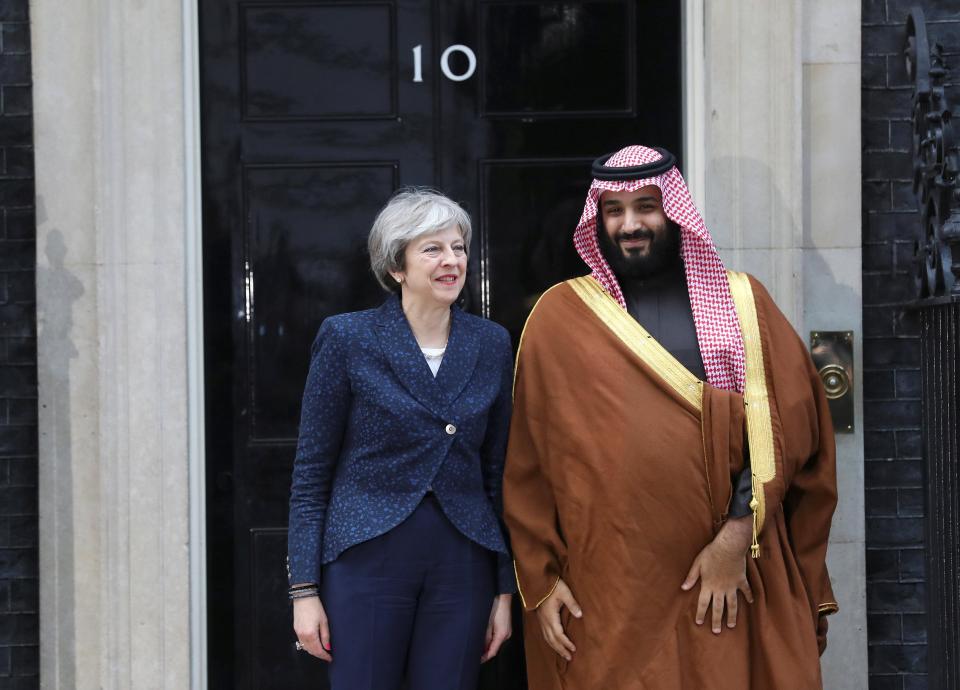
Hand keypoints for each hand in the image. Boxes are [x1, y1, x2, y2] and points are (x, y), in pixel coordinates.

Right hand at [293, 596, 331, 660]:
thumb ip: (325, 636)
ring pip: (305, 647)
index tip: (330, 658)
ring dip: (313, 651)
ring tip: (321, 651)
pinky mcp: (296, 629)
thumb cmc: (316, 608)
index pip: (318, 650)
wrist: (304, 597)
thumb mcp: (324, 621)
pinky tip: (313, 644)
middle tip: (327, 656)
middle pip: (311, 651)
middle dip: (319, 655)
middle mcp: (302, 636)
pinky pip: (301, 642)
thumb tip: (327, 647)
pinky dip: (308, 646)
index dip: (324, 656)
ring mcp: (298, 633)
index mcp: (311, 634)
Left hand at [481, 594, 512, 661]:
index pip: (493, 651)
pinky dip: (490, 639)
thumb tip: (481, 647)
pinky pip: (497, 636)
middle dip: (485, 651)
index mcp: (502, 634)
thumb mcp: (487, 623)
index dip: (485, 657)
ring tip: (477, 646)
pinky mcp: (505, 627)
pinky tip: (483, 637)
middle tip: (474, 654)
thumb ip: (485, 636)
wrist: (502, 595)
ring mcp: (507, 631)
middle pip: (495, 647)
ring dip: (487, 645)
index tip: (476, 660)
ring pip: (496, 642)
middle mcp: (506, 635)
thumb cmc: (495, 607)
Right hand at [535, 578, 581, 660]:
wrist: (537, 580)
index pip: (558, 634)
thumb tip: (580, 615)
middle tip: (569, 658)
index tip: (574, 649)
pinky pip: (544, 634)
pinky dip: (550, 642)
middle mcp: (544, 621)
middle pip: (552, 640)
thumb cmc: (552, 585)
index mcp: (550, 616)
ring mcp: (541, 620)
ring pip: (547, 638)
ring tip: (563, 654)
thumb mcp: (564, 592)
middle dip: (561, 649)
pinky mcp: (540, 618)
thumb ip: (572, 604)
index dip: (566, 643)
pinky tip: (553, 643)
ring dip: (555, 647)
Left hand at [681, 515, 753, 633]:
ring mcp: (732, 586)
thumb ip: (691, 577)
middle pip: (718, 608)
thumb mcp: (697, 564)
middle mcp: (720, 589)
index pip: (703, 603)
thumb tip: (683, 588)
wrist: (729, 547)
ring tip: (731, 625)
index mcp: (708, 585)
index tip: (699, 623)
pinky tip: (751, 602)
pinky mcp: (741, 580)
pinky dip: (749, 596)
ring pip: (732, 605)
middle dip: (716, 620)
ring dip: (731, 616)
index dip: (701, 613)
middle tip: (716, 631)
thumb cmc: (711, 553)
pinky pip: (746, 590)